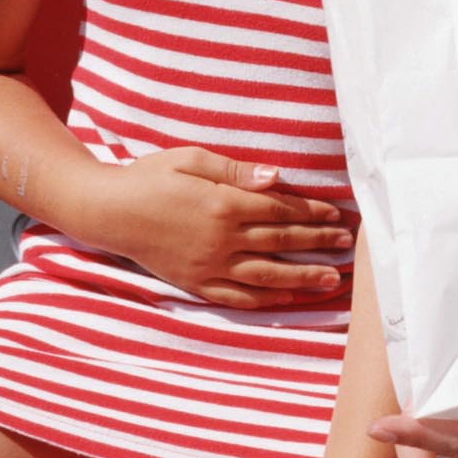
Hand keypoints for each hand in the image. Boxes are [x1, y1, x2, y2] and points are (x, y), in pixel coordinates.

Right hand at [92, 146, 352, 308]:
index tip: (338, 214)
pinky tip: (289, 298)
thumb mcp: (192, 159)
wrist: (109, 211)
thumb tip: (277, 177)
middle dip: (318, 243)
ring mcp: (208, 266)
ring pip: (266, 275)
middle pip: (280, 242)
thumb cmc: (151, 177)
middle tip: (348, 245)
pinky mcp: (195, 284)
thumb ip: (237, 171)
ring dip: (302, 277)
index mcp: (222, 204)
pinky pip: (237, 296)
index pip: (280, 210)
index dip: (312, 212)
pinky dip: (266, 298)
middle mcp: (220, 239)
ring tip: (333, 279)